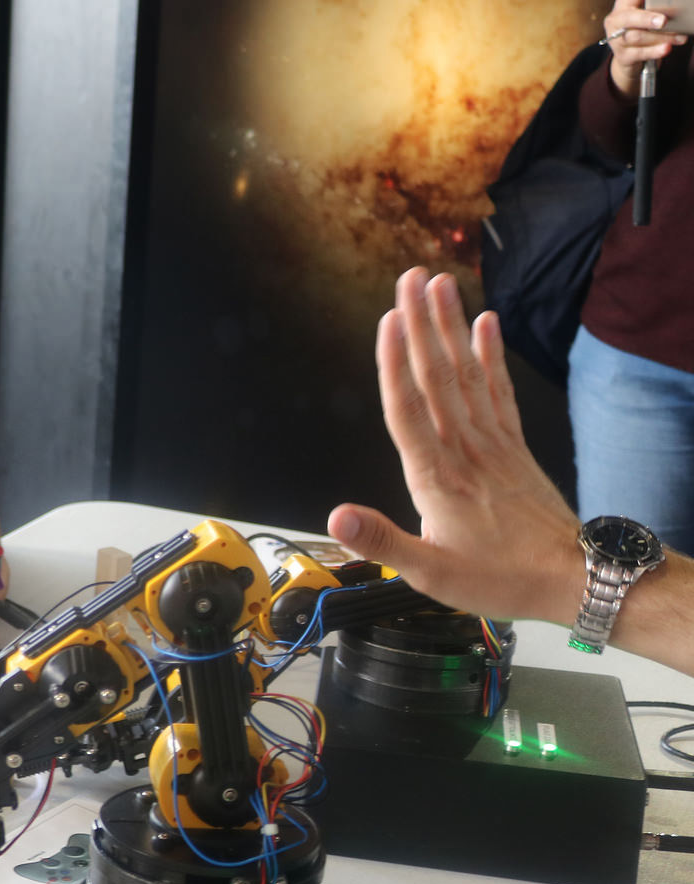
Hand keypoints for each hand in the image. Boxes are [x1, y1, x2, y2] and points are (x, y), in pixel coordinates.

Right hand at [325, 268, 582, 625]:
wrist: (573, 578)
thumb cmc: (501, 577)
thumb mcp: (431, 574)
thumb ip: (382, 541)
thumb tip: (337, 517)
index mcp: (437, 478)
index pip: (408, 409)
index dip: (394, 363)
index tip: (389, 320)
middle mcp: (464, 450)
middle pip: (436, 376)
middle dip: (421, 324)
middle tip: (410, 278)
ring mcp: (492, 443)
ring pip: (465, 374)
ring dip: (451, 327)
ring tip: (441, 284)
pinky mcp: (512, 446)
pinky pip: (498, 391)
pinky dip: (491, 355)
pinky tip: (485, 324)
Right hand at [607, 0, 685, 97]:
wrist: (629, 53)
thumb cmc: (641, 27)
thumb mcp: (644, 12)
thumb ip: (653, 6)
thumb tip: (667, 6)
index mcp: (622, 5)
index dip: (639, 0)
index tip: (655, 4)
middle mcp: (615, 21)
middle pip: (628, 18)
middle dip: (646, 19)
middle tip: (663, 21)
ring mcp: (616, 40)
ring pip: (637, 37)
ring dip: (661, 37)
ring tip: (679, 37)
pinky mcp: (622, 56)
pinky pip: (639, 53)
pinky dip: (654, 51)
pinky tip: (666, 48)